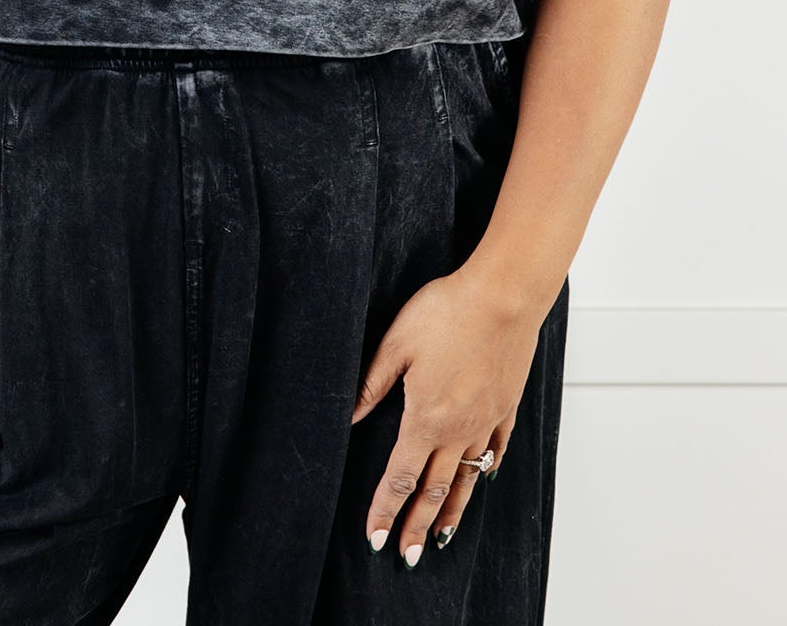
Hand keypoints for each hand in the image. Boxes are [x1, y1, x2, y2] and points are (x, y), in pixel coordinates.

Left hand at [351, 265, 543, 564]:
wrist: (503, 296)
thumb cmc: (446, 312)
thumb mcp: (396, 344)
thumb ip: (371, 384)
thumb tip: (347, 417)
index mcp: (426, 418)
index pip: (400, 477)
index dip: (385, 510)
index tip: (375, 539)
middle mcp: (458, 429)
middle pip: (434, 489)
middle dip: (415, 525)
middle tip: (406, 557)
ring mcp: (486, 421)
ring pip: (466, 479)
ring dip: (451, 512)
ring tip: (440, 539)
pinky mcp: (506, 406)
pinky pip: (495, 450)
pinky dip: (486, 470)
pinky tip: (483, 480)